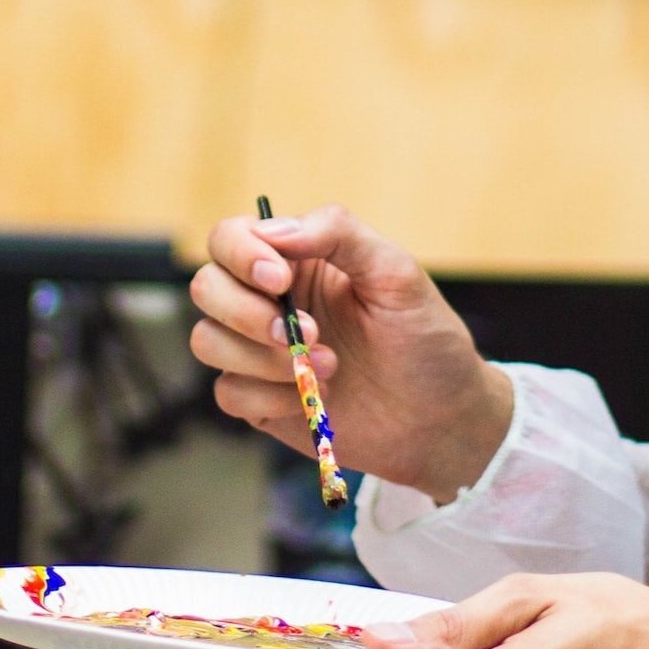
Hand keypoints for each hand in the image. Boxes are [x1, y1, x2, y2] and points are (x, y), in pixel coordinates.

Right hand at [189, 203, 512, 500]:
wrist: (441, 419)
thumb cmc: (424, 338)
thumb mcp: (396, 272)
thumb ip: (338, 233)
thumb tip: (274, 229)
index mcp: (296, 260)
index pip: (231, 237)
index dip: (241, 254)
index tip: (280, 281)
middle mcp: (269, 301)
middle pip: (206, 287)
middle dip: (247, 314)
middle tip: (307, 333)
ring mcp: (260, 352)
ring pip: (207, 341)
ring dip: (262, 358)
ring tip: (329, 367)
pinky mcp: (261, 400)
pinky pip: (228, 393)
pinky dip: (267, 396)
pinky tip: (311, 399)